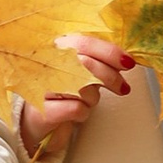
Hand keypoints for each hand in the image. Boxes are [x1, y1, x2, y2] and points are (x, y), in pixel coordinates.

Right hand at [17, 32, 134, 160]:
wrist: (35, 120)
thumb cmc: (59, 92)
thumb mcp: (76, 69)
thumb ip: (94, 59)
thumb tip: (124, 59)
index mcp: (53, 48)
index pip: (84, 42)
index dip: (109, 51)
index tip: (127, 62)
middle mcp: (44, 64)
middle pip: (86, 64)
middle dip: (110, 77)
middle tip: (122, 87)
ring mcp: (41, 88)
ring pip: (84, 89)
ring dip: (93, 99)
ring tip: (84, 101)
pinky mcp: (42, 111)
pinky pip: (77, 109)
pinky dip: (83, 114)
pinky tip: (75, 113)